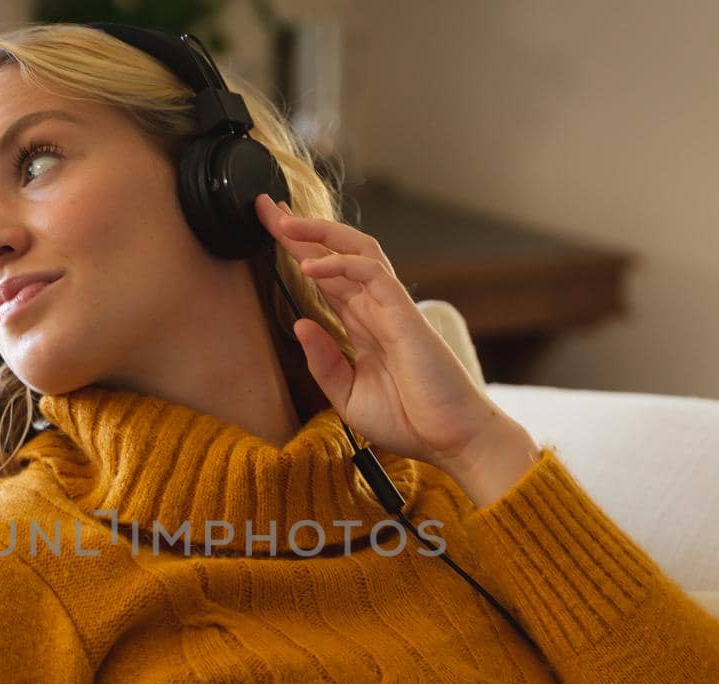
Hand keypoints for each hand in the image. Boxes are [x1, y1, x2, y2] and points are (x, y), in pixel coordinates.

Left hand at [255, 192, 535, 476]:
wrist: (451, 439)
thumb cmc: (410, 420)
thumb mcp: (349, 397)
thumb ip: (324, 363)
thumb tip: (299, 325)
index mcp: (363, 327)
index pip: (327, 278)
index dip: (299, 252)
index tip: (270, 231)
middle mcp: (376, 310)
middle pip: (335, 255)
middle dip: (300, 230)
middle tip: (267, 208)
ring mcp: (391, 308)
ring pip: (356, 251)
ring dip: (319, 233)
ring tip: (283, 222)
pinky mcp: (403, 315)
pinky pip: (371, 275)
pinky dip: (339, 264)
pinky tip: (309, 264)